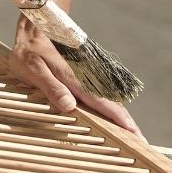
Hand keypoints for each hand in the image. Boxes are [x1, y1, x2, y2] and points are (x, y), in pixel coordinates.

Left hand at [8, 15, 145, 140]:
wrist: (36, 30)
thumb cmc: (29, 53)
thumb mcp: (34, 70)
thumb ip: (51, 87)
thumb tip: (69, 106)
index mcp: (75, 81)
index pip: (102, 104)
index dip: (119, 120)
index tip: (135, 134)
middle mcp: (85, 80)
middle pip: (112, 105)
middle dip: (127, 124)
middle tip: (142, 143)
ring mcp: (86, 78)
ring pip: (108, 101)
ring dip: (121, 117)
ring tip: (132, 135)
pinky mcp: (83, 77)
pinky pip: (100, 96)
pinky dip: (110, 109)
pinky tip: (112, 119)